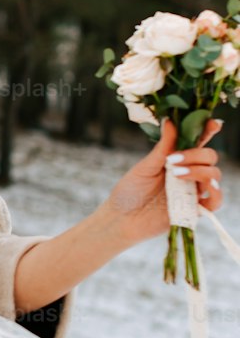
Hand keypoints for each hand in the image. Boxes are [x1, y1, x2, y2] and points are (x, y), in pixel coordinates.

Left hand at [104, 117, 223, 245]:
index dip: (208, 130)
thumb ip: (163, 147)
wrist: (122, 218)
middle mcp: (189, 173)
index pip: (198, 142)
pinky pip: (215, 201)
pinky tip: (203, 188)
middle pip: (210, 157)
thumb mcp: (145, 166)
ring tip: (176, 174)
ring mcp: (193, 191)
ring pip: (214, 175)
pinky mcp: (194, 210)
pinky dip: (215, 192)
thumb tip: (170, 120)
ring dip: (200, 171)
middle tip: (172, 161)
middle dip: (196, 154)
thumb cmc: (130, 191)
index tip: (213, 123)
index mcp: (177, 159)